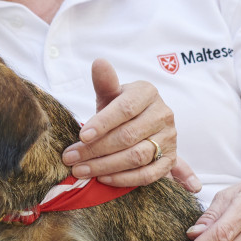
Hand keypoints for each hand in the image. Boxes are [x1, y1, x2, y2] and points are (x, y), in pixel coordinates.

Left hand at [61, 58, 200, 190]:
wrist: (139, 125)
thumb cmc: (119, 108)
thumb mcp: (111, 94)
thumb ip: (105, 82)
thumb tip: (98, 62)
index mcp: (147, 93)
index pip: (125, 109)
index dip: (102, 123)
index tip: (81, 136)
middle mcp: (163, 114)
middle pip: (128, 136)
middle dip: (96, 149)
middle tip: (71, 158)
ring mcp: (169, 138)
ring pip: (137, 156)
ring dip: (106, 166)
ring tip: (80, 170)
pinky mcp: (170, 159)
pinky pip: (148, 174)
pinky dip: (125, 179)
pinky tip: (103, 179)